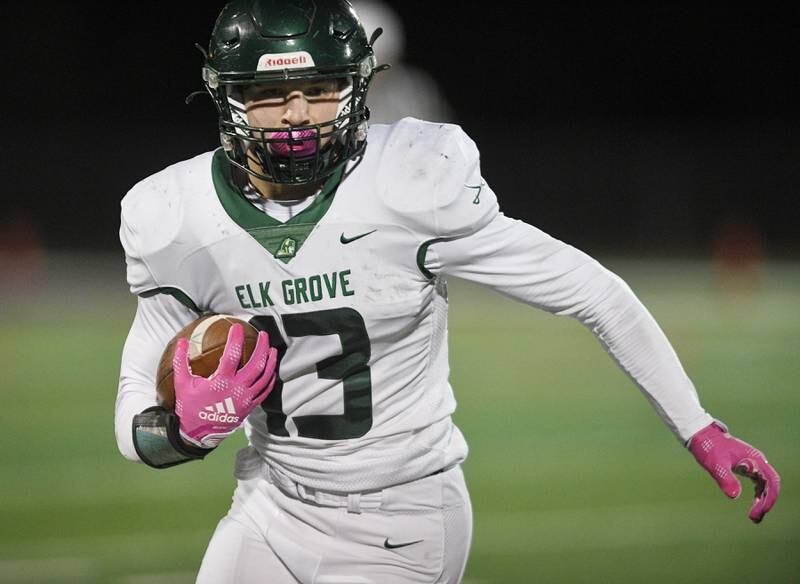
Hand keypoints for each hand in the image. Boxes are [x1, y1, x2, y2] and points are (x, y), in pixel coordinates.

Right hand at [173, 324, 277, 447]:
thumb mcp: (182, 384)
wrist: (199, 433)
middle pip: (256, 364)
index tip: (237, 327)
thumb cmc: (190, 406)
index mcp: (221, 382)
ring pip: (265, 377)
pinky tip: (270, 369)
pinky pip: (265, 390)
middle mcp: (237, 389)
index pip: (232, 355)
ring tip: (271, 348)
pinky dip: (270, 378)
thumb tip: (182, 341)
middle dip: (262, 346)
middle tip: (263, 334)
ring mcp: (246, 399)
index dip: (236, 339)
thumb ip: (181, 361)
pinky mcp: (250, 406)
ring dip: (270, 361)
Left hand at [688, 422, 779, 522]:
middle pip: (771, 485)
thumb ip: (726, 479)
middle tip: (754, 519)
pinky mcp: (747, 465)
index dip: (768, 500)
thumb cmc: (708, 447)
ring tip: (754, 517)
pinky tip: (754, 504)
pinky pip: (759, 482)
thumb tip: (734, 496)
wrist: (701, 434)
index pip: (771, 482)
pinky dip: (759, 494)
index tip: (757, 513)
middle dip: (766, 503)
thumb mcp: (716, 464)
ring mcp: (753, 463)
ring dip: (763, 500)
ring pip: (766, 484)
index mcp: (754, 460)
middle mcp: (757, 461)